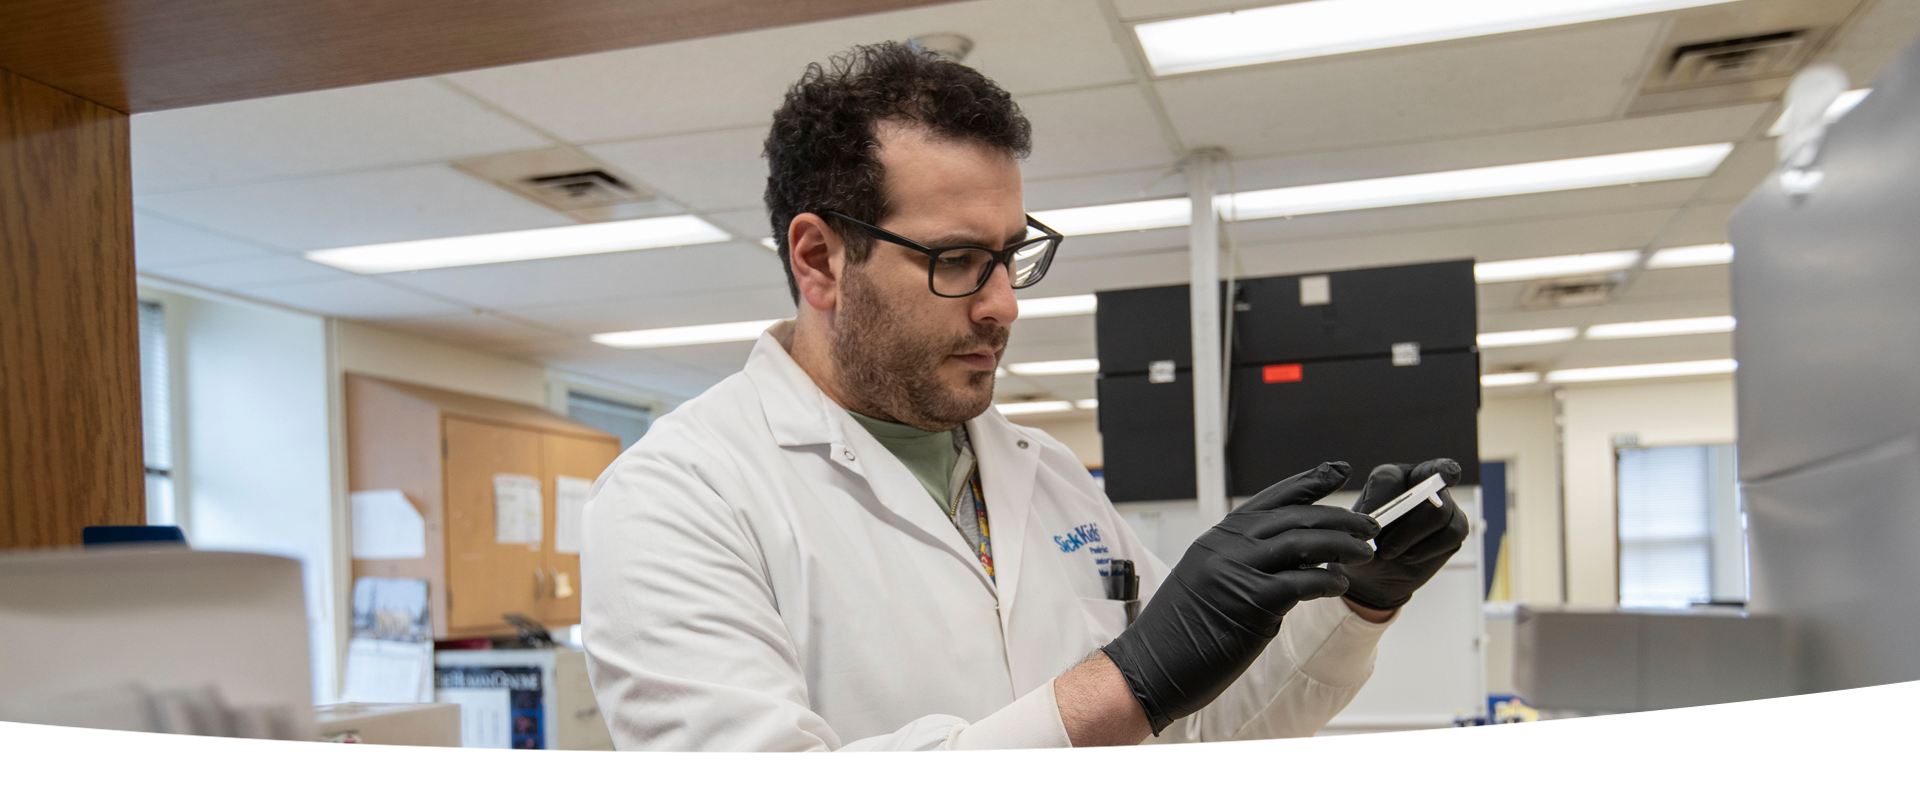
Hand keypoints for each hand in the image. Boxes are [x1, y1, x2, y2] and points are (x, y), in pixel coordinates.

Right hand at [1100, 462, 1376, 733]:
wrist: (1148, 666)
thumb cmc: (1178, 634)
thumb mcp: (1208, 582)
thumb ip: (1244, 565)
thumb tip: (1291, 561)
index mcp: (1218, 538)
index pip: (1272, 499)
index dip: (1309, 481)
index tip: (1338, 470)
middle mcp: (1227, 547)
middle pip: (1295, 517)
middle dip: (1339, 518)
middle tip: (1369, 525)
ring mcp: (1236, 571)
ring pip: (1302, 543)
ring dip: (1341, 545)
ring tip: (1366, 552)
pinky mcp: (1249, 601)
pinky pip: (1300, 583)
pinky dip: (1326, 580)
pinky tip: (1340, 584)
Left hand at [1332, 459, 1470, 610]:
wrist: (1377, 576)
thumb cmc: (1361, 549)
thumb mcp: (1352, 539)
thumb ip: (1361, 528)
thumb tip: (1375, 524)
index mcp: (1389, 477)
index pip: (1388, 478)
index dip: (1381, 498)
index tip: (1373, 518)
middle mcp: (1418, 481)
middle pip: (1425, 486)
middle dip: (1407, 520)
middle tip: (1387, 548)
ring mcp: (1442, 501)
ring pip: (1439, 512)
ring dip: (1411, 538)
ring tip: (1389, 553)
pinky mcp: (1456, 524)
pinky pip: (1453, 532)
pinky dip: (1429, 550)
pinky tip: (1410, 557)